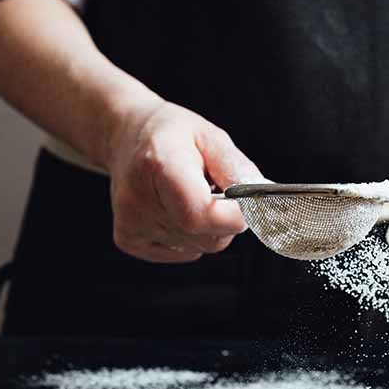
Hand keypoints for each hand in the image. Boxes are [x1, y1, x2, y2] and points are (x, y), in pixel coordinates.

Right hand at [105, 101, 263, 262]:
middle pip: (205, 236)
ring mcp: (131, 222)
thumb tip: (261, 199)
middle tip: (221, 195)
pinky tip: (178, 210)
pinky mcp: (128, 238)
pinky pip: (181, 253)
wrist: (126, 137)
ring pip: (198, 247)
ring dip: (208, 228)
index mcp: (160, 165)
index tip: (250, 206)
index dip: (233, 217)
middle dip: (226, 222)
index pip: (200, 213)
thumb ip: (236, 169)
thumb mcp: (211, 137)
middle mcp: (139, 198)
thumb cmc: (171, 135)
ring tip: (193, 196)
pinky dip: (190, 236)